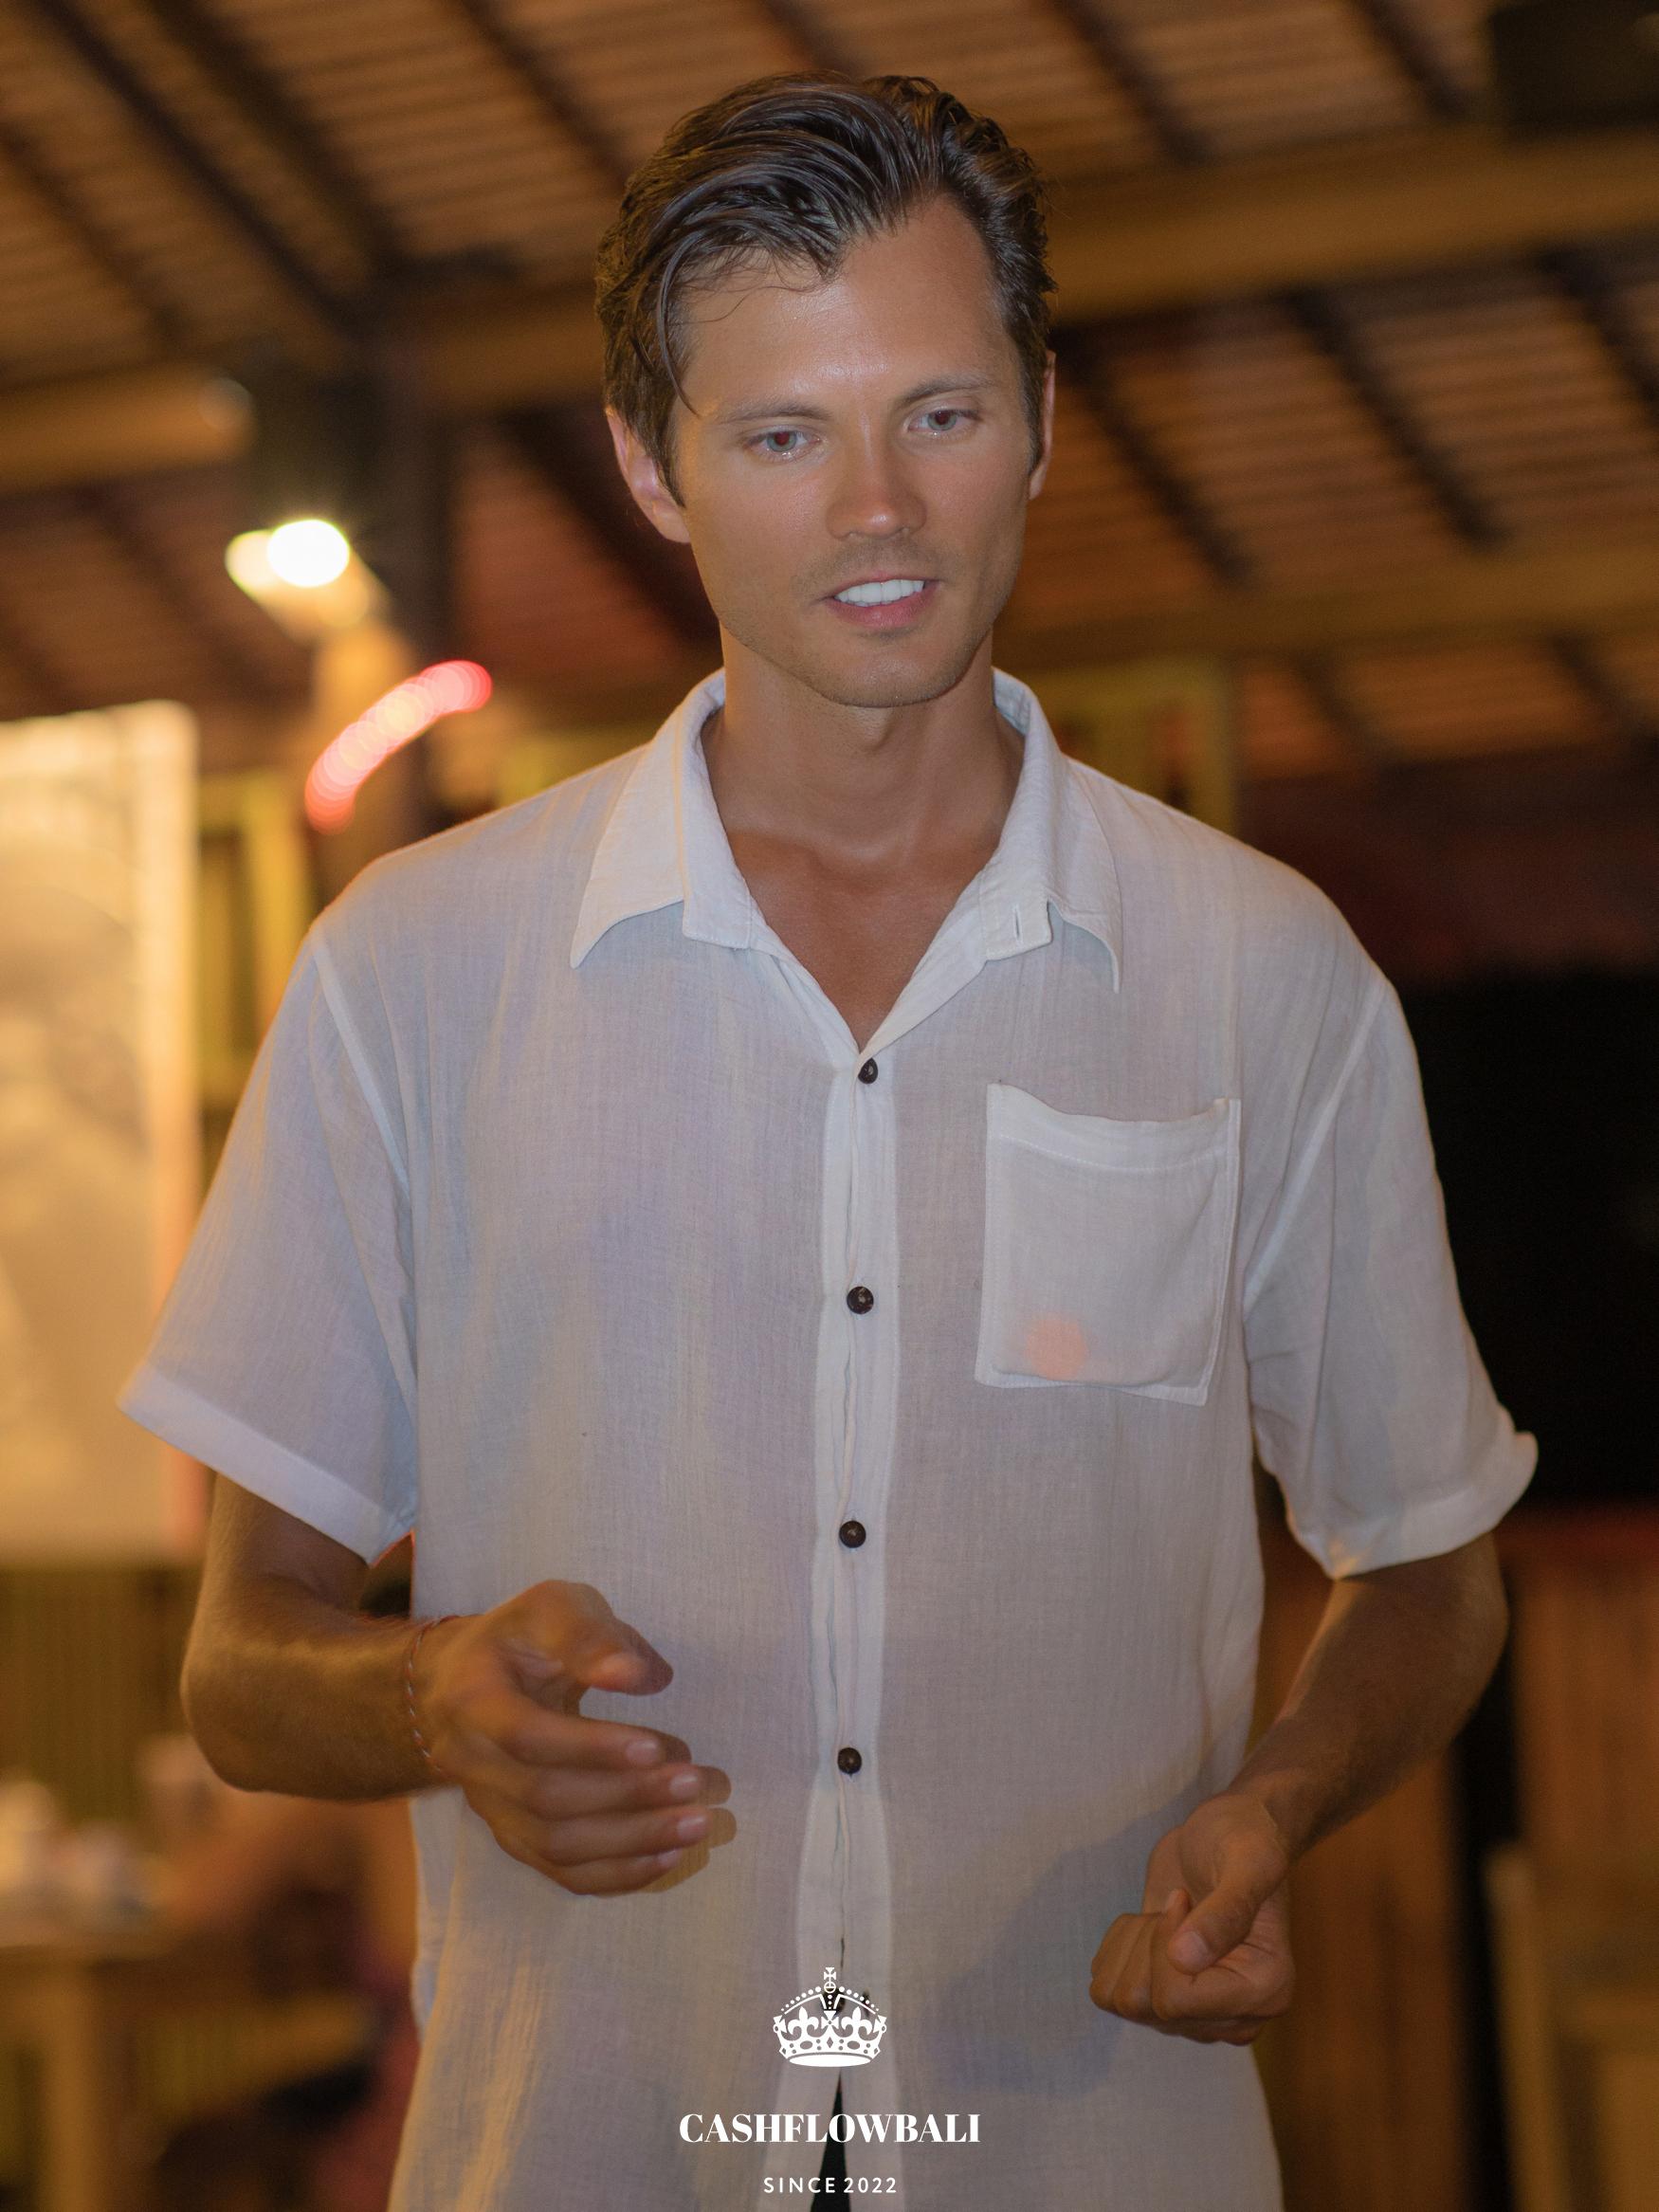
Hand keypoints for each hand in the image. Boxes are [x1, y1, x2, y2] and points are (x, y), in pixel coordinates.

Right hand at [410, 1580, 729, 1896]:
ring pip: (556, 1846)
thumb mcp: (551, 1608)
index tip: (655, 1747)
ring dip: (633, 1841)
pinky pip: (562, 1871)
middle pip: (546, 1800)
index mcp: (473, 1700)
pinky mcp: (514, 1836)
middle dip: (628, 1795)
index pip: (527, 1736)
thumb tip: (640, 1676)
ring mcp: (490, 1808)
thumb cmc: (521, 1637)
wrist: (461, 1681)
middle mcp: (471, 1764)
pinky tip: (669, 1855)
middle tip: (697, 1783)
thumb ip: (590, 1636)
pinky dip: (618, 1872)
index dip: (591, 1748)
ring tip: (698, 1824)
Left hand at [1088, 1792, 1293, 2043]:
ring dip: (1134, 1946)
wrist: (1228, 1835)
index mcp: (1265, 1992)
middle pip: (1147, 2006)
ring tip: (1168, 1916)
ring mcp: (1196, 2016)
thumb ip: (1225, 1911)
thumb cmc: (1246, 1841)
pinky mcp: (1164, 2004)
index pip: (1176, 1999)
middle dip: (1149, 1944)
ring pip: (1123, 2002)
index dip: (1164, 1943)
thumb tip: (1183, 1960)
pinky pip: (1108, 1992)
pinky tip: (1152, 1925)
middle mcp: (1234, 2019)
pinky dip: (1119, 1950)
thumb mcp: (1247, 1862)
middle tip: (1179, 1905)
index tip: (1183, 1900)